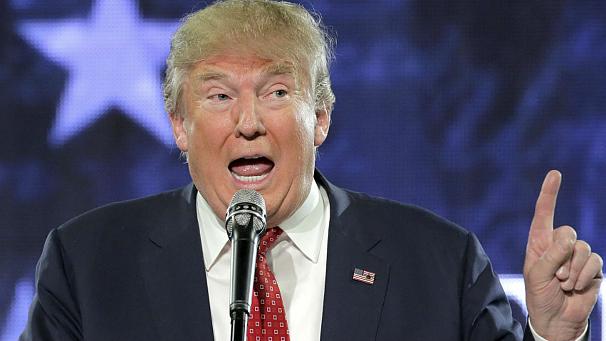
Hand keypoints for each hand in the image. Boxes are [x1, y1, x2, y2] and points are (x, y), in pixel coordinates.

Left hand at [524, 170, 602, 340]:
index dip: (549, 193)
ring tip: (563, 284)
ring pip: (582, 248)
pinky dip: (583, 275)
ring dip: (571, 270)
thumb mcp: (536, 275)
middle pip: (567, 232)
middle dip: (561, 256)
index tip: (555, 174)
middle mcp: (559, 245)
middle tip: (554, 276)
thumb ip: (550, 256)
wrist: (556, 319)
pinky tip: (575, 287)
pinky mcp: (593, 268)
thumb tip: (570, 240)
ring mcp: (577, 256)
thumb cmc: (540, 295)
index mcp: (539, 242)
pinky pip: (594, 261)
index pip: (544, 213)